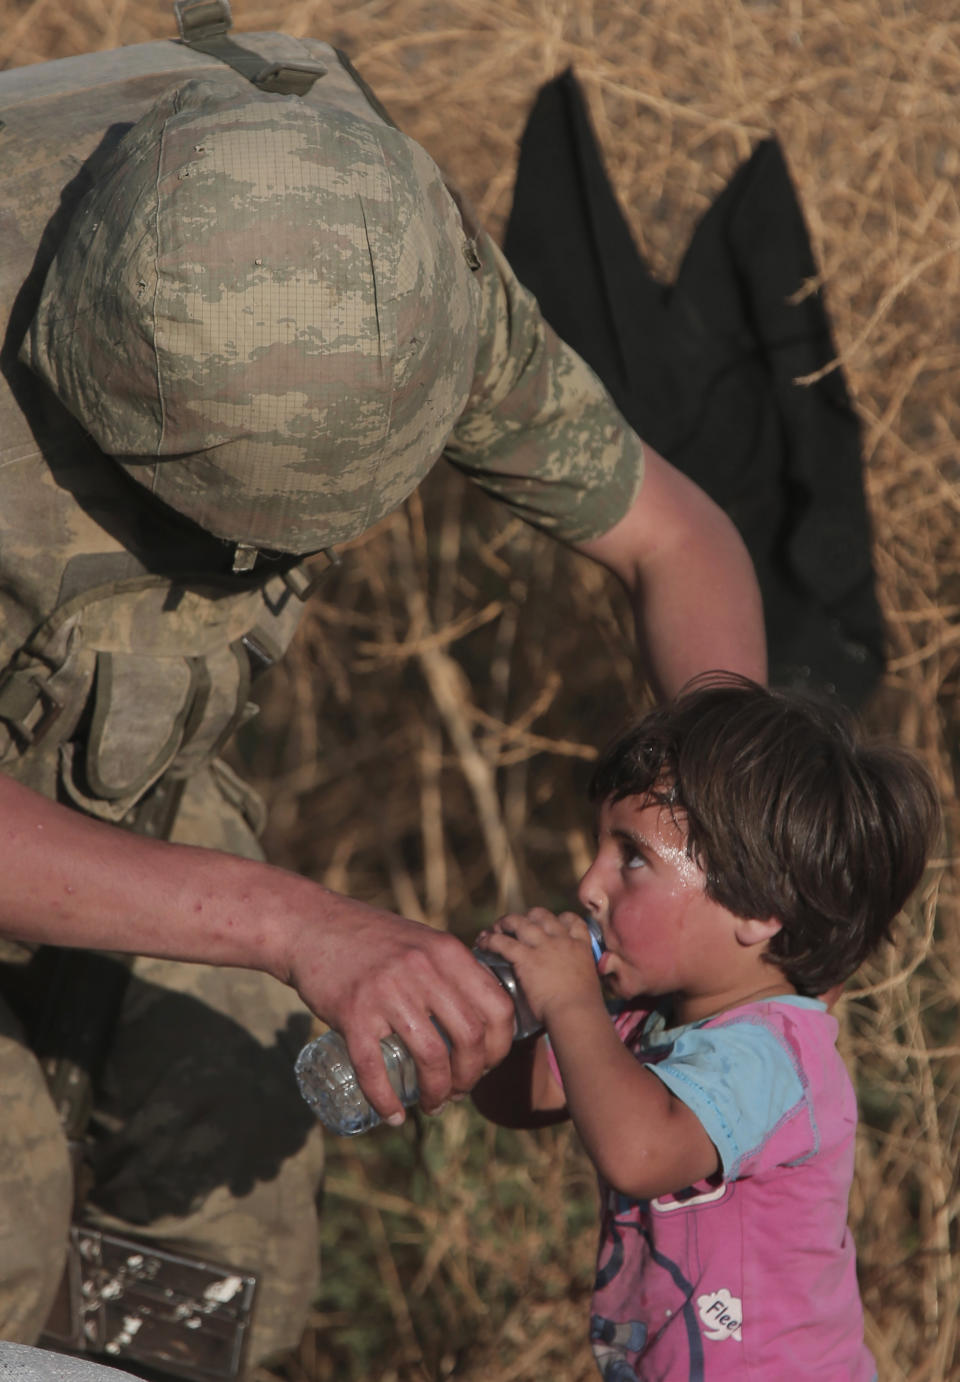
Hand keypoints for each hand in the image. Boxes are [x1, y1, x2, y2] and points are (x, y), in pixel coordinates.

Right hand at [280, 893, 514, 1123]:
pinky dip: (386, 1101)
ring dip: (438, 1093)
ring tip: (433, 1105)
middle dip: (472, 1076)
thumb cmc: (370, 938)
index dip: (501, 1046)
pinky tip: (392, 1116)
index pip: (497, 1007)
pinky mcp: (352, 1012)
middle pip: (470, 1038)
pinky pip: (374, 1068)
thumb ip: (451, 970)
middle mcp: (422, 969)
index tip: (488, 1064)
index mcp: (446, 952)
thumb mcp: (422, 941)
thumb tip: (480, 1014)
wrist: (311, 926)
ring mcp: (386, 991)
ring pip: (431, 1057)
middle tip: (459, 1091)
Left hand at [476, 907, 600, 1024]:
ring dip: (506, 922)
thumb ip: (575, 974)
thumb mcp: (586, 981)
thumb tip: (566, 982)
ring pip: (520, 922)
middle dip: (527, 917)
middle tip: (517, 925)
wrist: (576, 1013)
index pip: (571, 920)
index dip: (558, 918)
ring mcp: (544, 947)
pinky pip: (503, 942)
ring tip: (495, 928)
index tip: (549, 923)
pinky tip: (483, 943)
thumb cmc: (583, 1007)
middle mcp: (562, 940)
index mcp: (580, 946)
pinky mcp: (526, 958)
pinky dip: (490, 940)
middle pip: (541, 915)